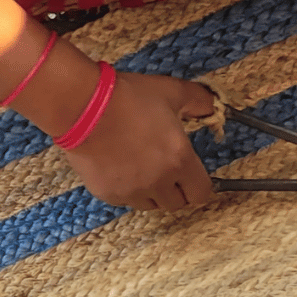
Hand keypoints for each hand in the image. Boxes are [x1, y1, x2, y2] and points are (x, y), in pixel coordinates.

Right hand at [62, 74, 216, 210]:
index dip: (202, 185)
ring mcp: (131, 192)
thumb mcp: (172, 91)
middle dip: (178, 189)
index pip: (201, 193)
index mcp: (178, 159)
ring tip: (145, 166)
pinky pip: (126, 200)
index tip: (196, 175)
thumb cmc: (130, 97)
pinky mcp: (107, 194)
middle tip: (171, 168)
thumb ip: (199, 102)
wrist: (85, 106)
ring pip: (151, 204)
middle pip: (177, 203)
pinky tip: (123, 167)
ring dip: (154, 192)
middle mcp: (157, 182)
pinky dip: (129, 190)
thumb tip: (212, 109)